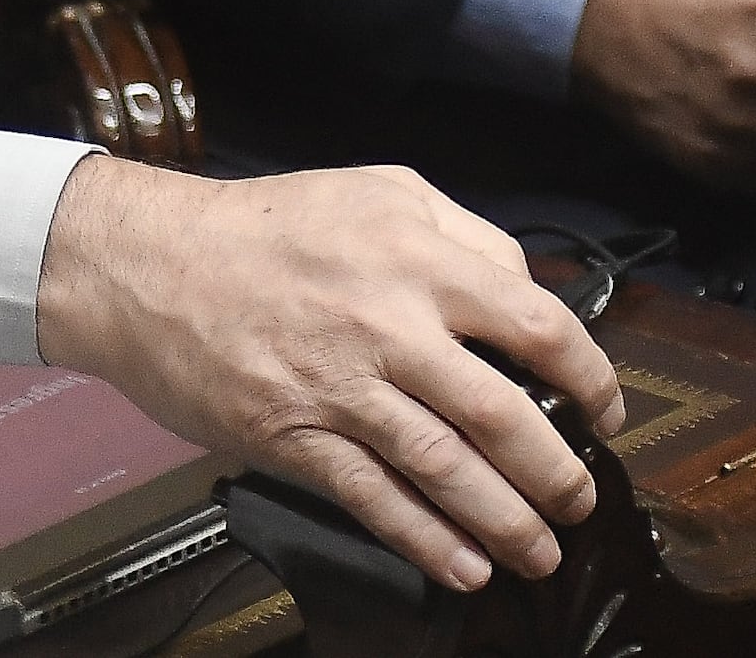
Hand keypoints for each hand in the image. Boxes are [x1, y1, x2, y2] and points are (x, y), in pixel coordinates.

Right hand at [33, 153, 619, 593]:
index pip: (536, 323)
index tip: (605, 410)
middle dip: (553, 469)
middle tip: (580, 502)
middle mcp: (390, 326)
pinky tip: (461, 565)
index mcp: (421, 260)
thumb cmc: (267, 225)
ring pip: (442, 466)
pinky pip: (372, 498)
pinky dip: (424, 539)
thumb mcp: (382, 191)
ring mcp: (341, 387)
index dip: (587, 375)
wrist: (150, 265)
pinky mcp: (293, 437)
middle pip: (497, 411)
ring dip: (501, 518)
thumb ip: (464, 236)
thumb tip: (526, 290)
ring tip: (539, 551)